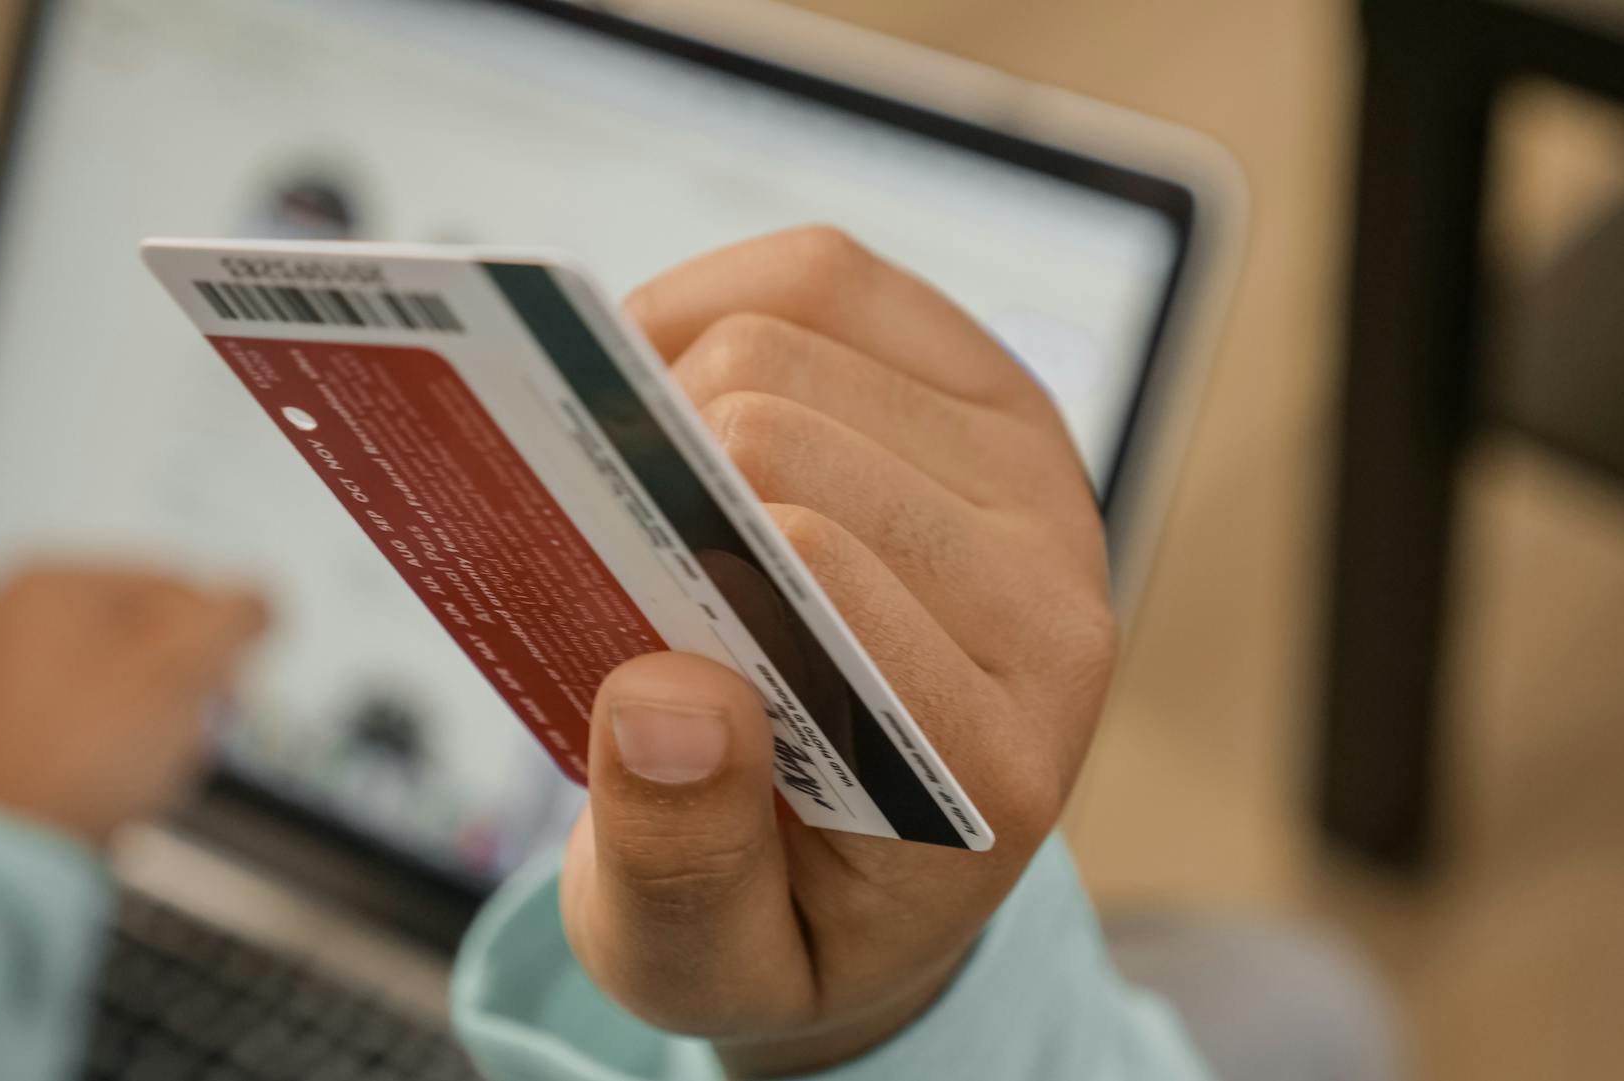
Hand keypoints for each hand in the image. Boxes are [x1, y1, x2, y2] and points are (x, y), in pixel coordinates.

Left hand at [0, 567, 268, 845]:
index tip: (228, 687)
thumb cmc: (77, 760)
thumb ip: (235, 620)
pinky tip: (107, 780)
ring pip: (98, 679)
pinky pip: (58, 719)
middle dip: (178, 686)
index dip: (218, 642)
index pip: (174, 586)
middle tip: (195, 731)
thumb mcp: (186, 674)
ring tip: (151, 767)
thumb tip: (255, 602)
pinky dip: (92, 743)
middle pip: (133, 634)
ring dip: (140, 718)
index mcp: (48, 582)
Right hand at [559, 228, 1117, 1073]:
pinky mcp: (991, 397)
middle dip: (647, 464)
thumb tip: (664, 700)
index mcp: (990, 760)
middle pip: (789, 426)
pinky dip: (708, 303)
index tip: (575, 574)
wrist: (883, 873)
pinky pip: (829, 275)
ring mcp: (1031, 483)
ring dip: (666, 384)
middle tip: (587, 532)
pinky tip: (659, 390)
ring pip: (799, 326)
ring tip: (622, 478)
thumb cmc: (789, 912)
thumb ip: (683, 867)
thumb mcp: (707, 964)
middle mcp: (1047, 605)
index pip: (815, 567)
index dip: (662, 544)